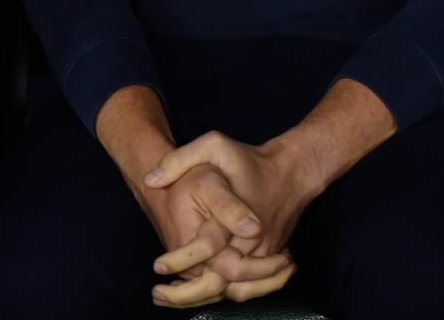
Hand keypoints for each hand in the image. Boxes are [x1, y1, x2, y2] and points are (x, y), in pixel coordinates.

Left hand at [134, 163, 295, 308]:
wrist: (292, 172)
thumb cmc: (250, 160)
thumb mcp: (214, 146)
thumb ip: (180, 159)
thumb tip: (150, 179)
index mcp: (234, 215)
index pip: (208, 248)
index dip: (181, 259)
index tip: (158, 265)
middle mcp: (251, 241)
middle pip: (221, 281)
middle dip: (189, 294)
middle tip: (158, 294)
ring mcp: (264, 254)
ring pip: (238, 291)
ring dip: (205, 298)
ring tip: (171, 297)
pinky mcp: (270, 259)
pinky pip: (251, 287)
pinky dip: (226, 294)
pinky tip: (200, 293)